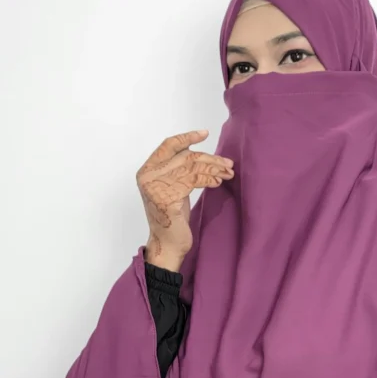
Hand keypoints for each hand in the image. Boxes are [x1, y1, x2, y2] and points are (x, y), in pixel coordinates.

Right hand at [137, 131, 234, 269]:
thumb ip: (178, 169)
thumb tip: (202, 153)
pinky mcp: (166, 198)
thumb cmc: (172, 216)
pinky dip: (208, 179)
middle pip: (185, 157)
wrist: (168, 243)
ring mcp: (155, 187)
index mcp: (147, 170)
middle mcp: (148, 176)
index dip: (187, 138)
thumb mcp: (173, 188)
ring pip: (191, 167)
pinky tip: (217, 182)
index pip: (167, 145)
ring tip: (227, 173)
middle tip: (228, 164)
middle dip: (210, 159)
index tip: (204, 134)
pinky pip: (193, 181)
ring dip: (213, 169)